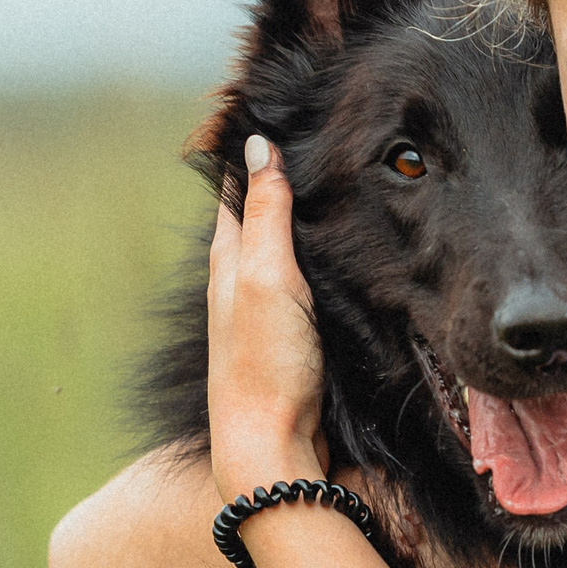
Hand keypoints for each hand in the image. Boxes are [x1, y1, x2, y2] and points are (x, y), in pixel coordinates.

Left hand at [205, 136, 326, 502]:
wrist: (274, 449)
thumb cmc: (265, 363)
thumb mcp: (266, 278)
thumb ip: (264, 214)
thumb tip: (257, 146)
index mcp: (228, 264)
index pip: (234, 194)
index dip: (250, 158)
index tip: (272, 118)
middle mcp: (240, 288)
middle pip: (254, 222)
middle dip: (274, 185)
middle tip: (308, 143)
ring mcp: (264, 318)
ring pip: (278, 256)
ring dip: (297, 225)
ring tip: (329, 188)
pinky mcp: (289, 345)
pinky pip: (300, 288)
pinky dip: (314, 264)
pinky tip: (338, 262)